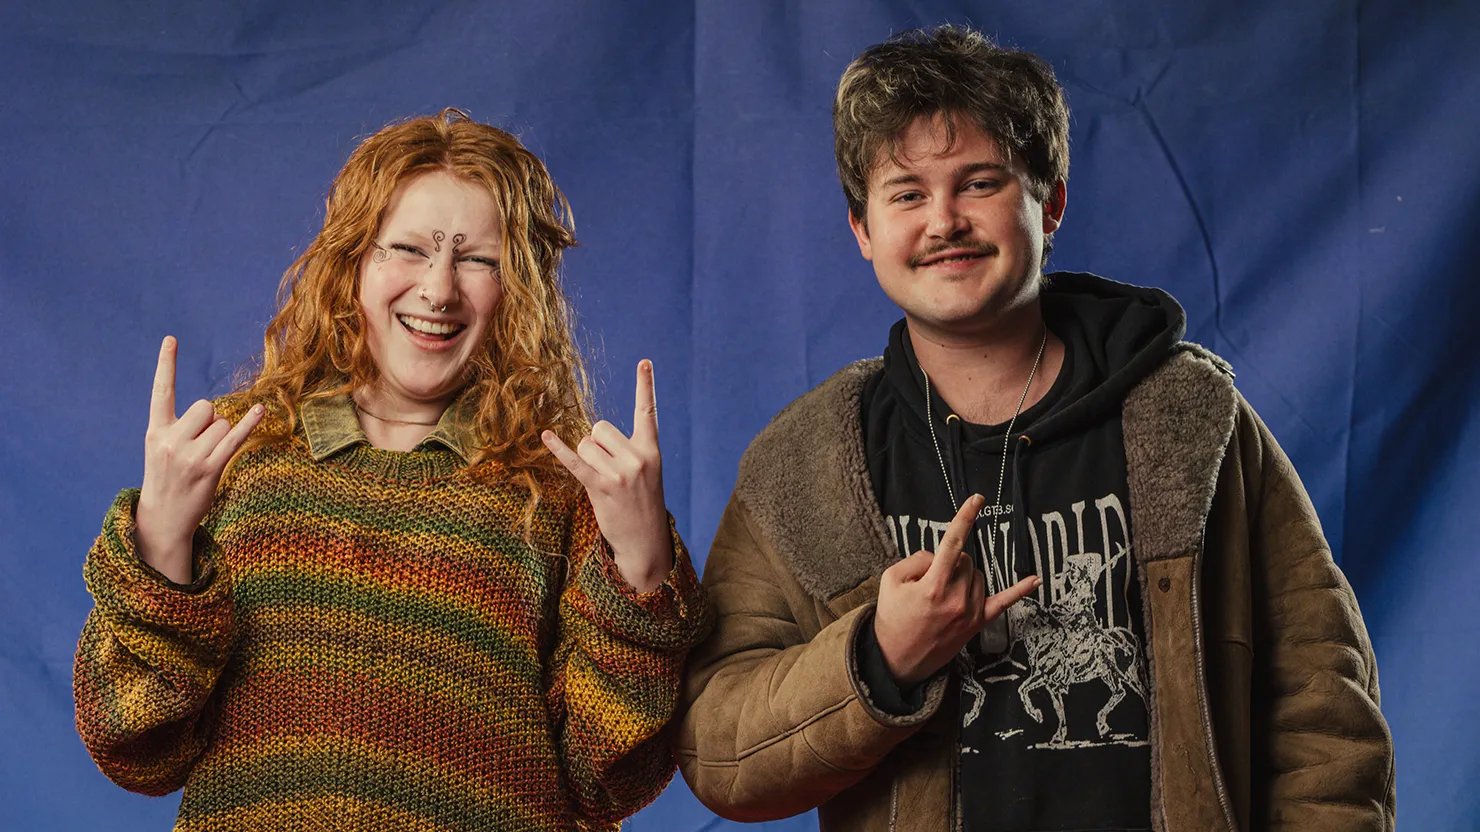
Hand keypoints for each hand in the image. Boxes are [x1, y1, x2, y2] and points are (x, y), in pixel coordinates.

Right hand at [135, 336, 263, 583]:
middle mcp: (170, 440)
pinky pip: (234, 438)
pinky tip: (260, 411)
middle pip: (206, 407)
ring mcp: (189, 456)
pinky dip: (249, 424)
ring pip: (222, 424)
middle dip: (210, 421)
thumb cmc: (166, 479)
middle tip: (200, 446)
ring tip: (205, 459)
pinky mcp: (209, 468)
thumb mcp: (159, 450)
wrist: (162, 518)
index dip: (167, 365)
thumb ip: (178, 427)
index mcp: (155, 432)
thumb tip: (214, 412)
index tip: (171, 338)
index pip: (161, 392)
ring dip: (221, 437)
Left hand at [542, 360, 672, 592]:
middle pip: (600, 428)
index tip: (644, 361)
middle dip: (596, 444)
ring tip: (602, 481)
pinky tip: (546, 436)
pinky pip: (575, 462)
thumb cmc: (642, 502)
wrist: (645, 541)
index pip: (648, 411)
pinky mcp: (601, 488)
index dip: (646, 385)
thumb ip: (627, 449)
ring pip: (585, 445)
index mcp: (651, 449)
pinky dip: (559, 450)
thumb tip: (590, 436)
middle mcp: (638, 457)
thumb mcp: (646, 471)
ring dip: (586, 460)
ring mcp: (620, 473)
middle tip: (609, 469)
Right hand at [874, 494, 1040, 686]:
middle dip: (950, 561)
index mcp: (933, 586)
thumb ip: (915, 560)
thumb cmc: (891, 619)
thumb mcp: (890, 581)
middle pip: (966, 560)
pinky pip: (1003, 603)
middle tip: (928, 580)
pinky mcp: (976, 625)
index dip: (965, 518)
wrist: (896, 660)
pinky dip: (1019, 590)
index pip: (953, 543)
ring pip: (978, 575)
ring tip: (940, 594)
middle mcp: (956, 598)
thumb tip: (938, 556)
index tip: (977, 499)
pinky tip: (1035, 580)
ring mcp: (969, 613)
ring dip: (963, 575)